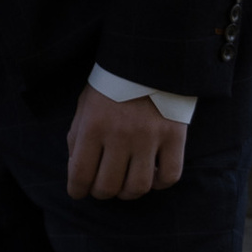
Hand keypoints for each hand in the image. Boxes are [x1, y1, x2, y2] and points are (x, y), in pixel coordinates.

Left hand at [65, 88, 187, 202]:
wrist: (148, 58)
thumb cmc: (111, 85)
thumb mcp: (85, 106)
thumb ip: (78, 138)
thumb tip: (78, 172)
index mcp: (93, 126)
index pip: (80, 175)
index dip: (77, 190)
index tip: (79, 192)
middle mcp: (120, 134)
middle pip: (108, 187)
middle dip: (100, 193)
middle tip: (102, 187)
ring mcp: (150, 136)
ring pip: (138, 187)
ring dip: (128, 193)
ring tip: (125, 184)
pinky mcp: (174, 136)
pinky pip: (170, 176)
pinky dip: (159, 183)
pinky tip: (152, 175)